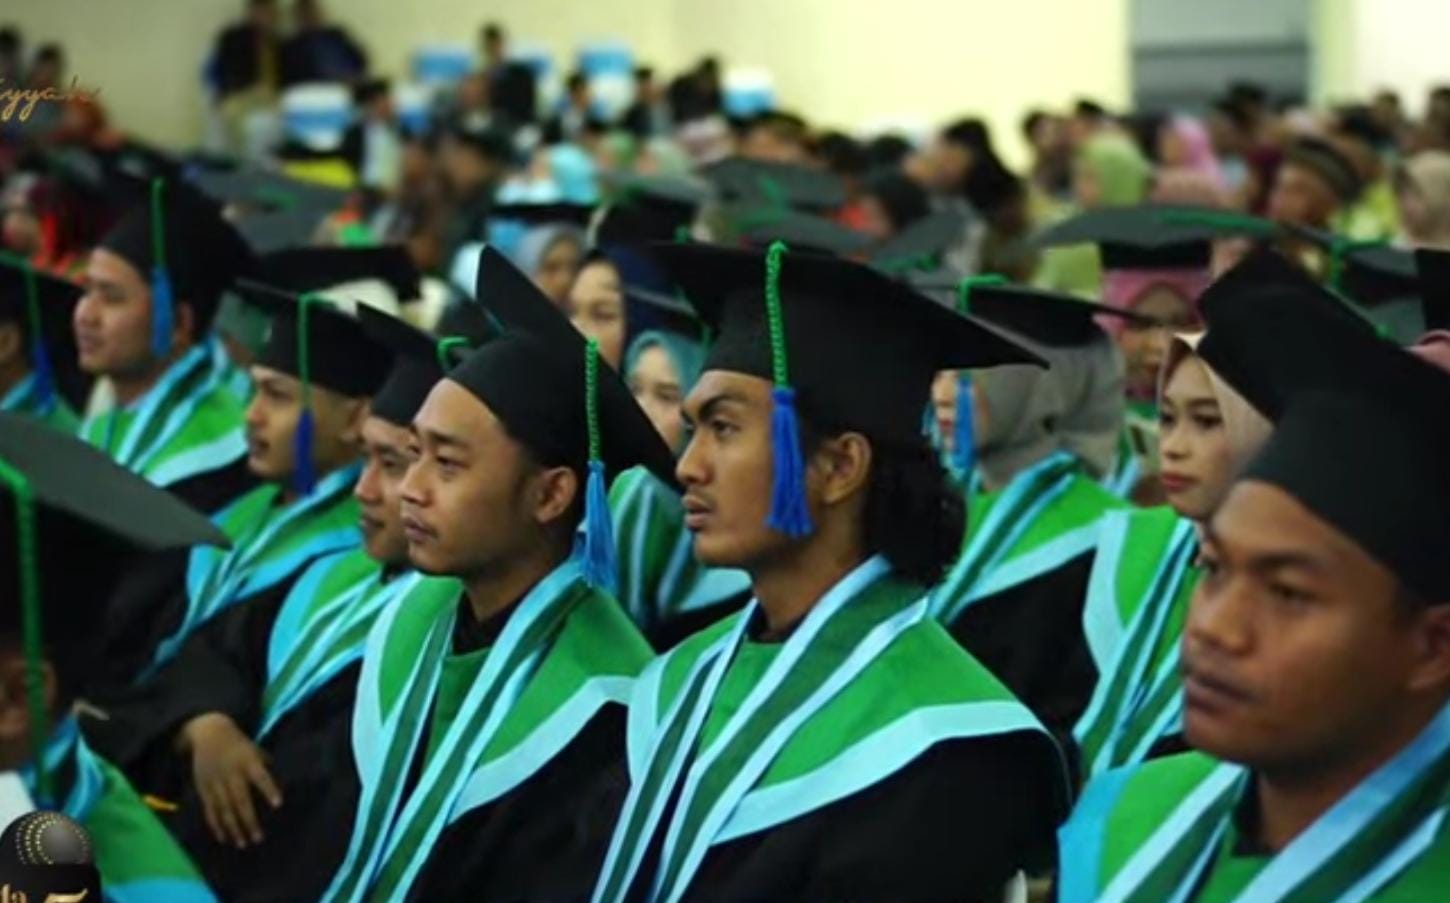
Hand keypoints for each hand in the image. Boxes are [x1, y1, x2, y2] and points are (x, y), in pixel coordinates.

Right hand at [181, 712, 282, 848]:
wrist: (208, 733)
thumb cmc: (239, 744)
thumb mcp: (255, 749)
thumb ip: (266, 765)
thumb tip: (281, 780)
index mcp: (248, 762)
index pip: (261, 777)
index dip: (269, 790)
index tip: (278, 804)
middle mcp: (231, 773)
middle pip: (240, 800)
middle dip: (249, 821)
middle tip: (258, 838)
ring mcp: (216, 782)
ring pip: (224, 809)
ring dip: (233, 828)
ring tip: (242, 844)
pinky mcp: (203, 789)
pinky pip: (210, 810)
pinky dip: (216, 825)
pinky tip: (223, 838)